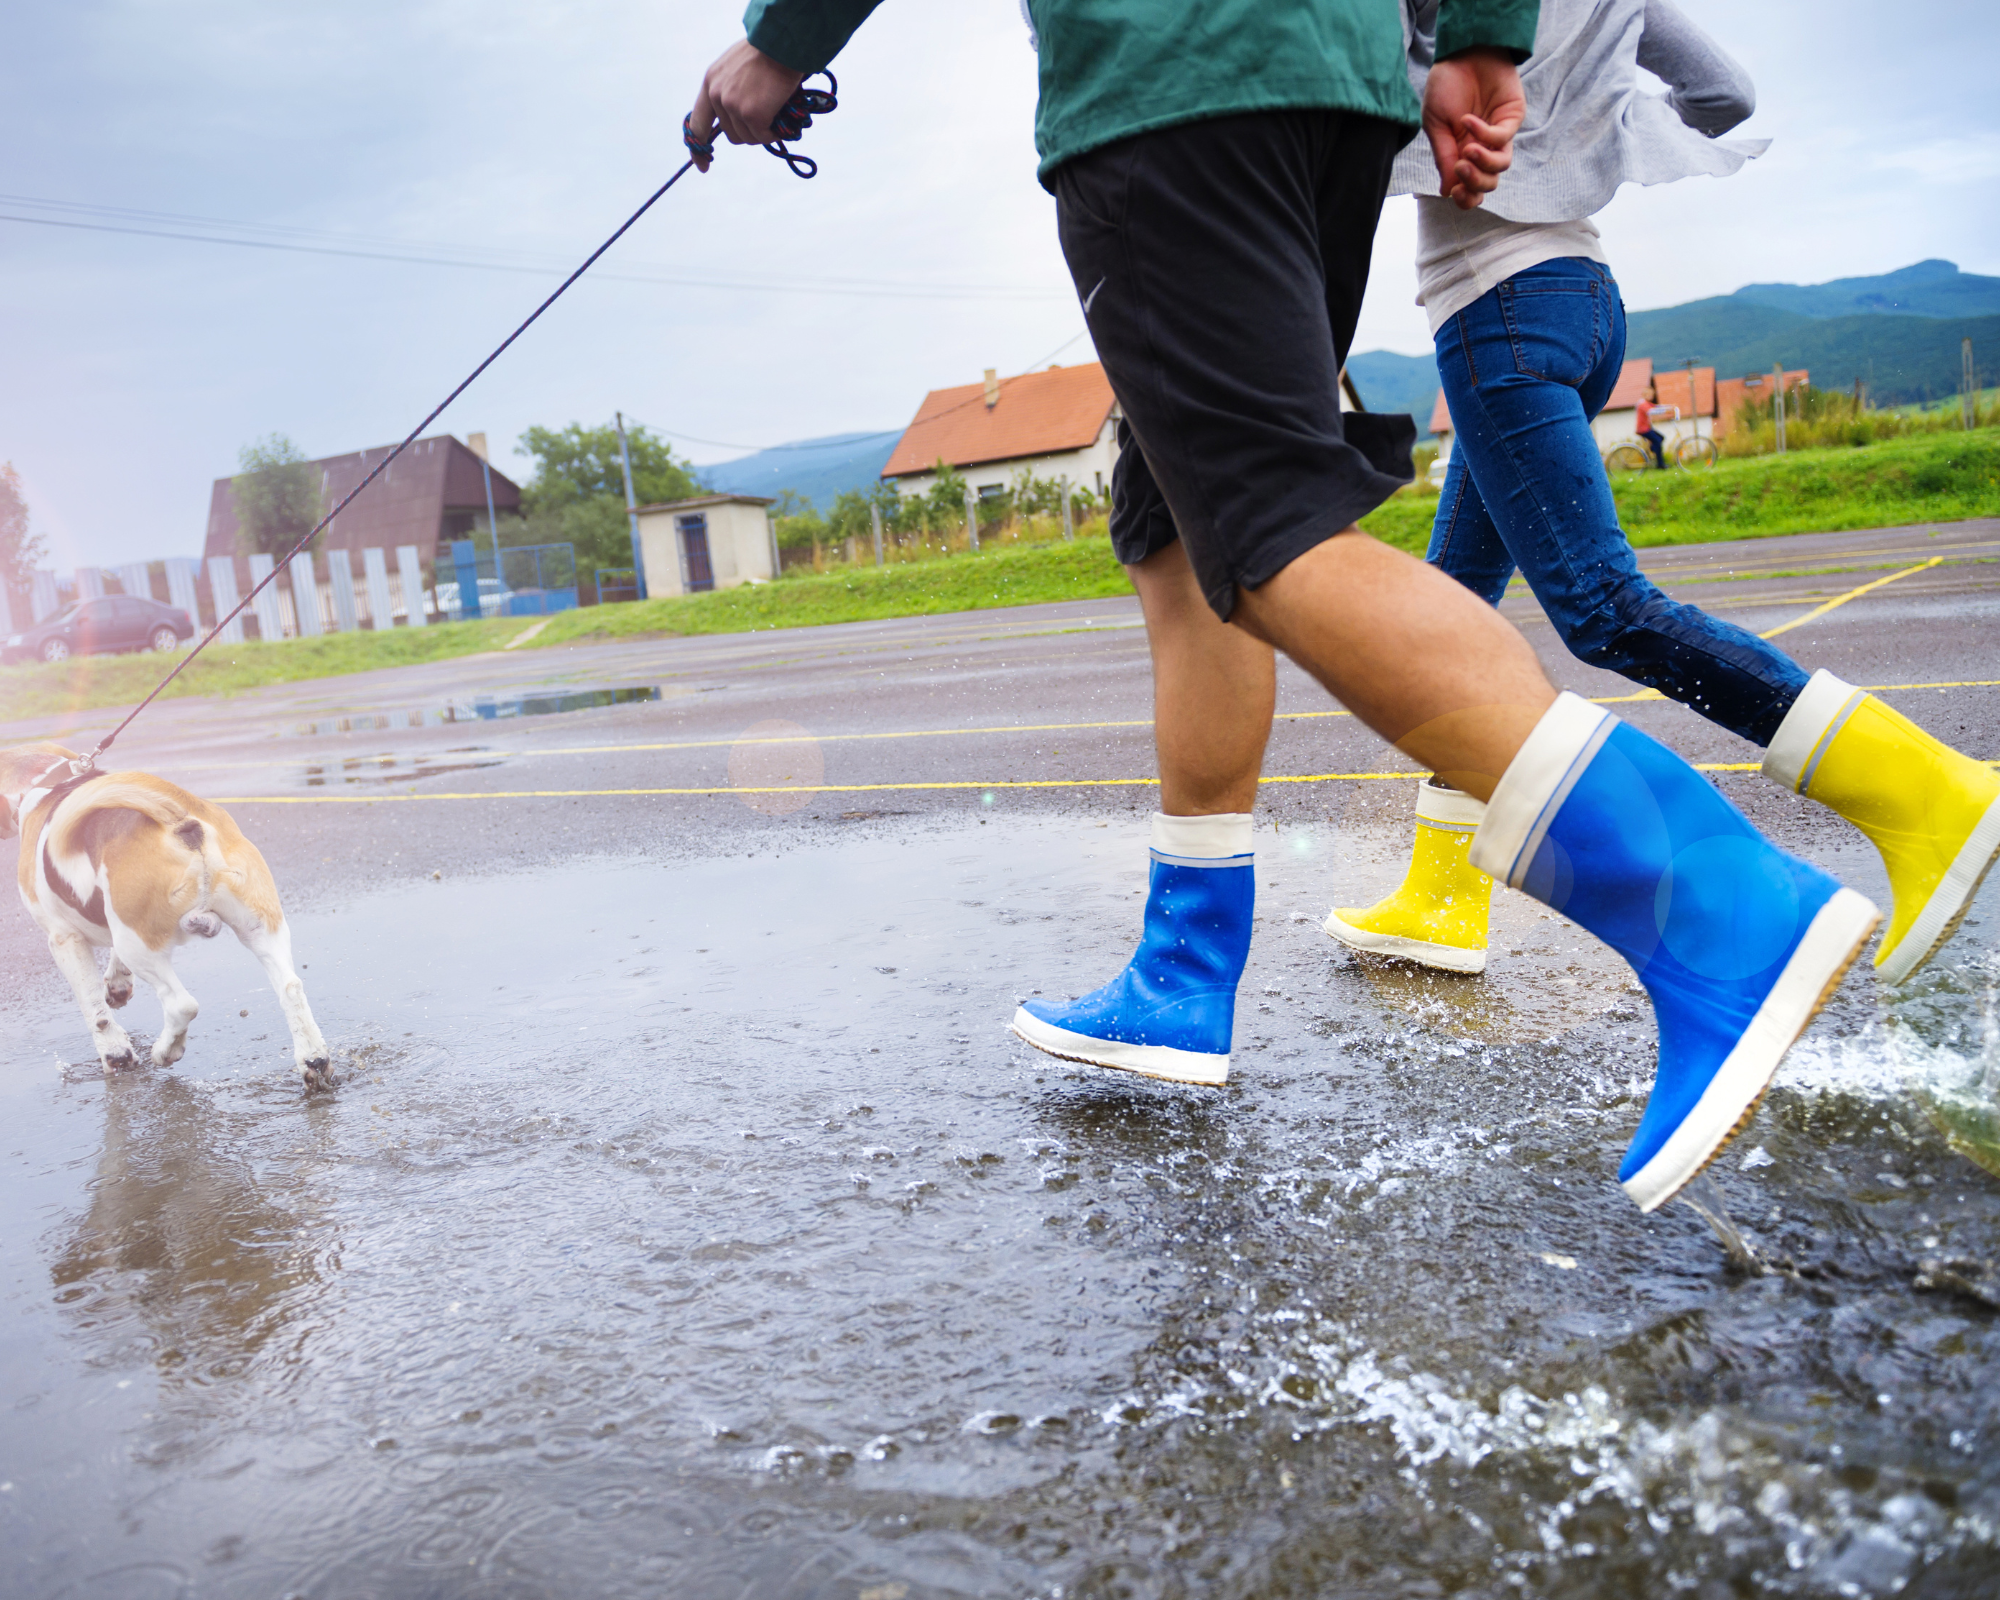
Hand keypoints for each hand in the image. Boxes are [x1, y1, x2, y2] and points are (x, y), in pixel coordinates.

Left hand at [687, 39, 804, 171]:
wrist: (782, 44)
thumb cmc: (765, 53)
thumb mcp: (735, 67)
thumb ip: (729, 89)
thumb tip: (738, 117)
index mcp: (710, 83)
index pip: (697, 123)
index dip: (699, 148)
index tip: (703, 165)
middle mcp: (717, 96)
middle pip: (731, 134)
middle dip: (749, 131)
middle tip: (767, 116)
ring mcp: (733, 106)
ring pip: (747, 138)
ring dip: (763, 131)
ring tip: (775, 109)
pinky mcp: (752, 115)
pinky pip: (763, 137)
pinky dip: (775, 132)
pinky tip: (781, 114)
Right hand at [1421, 48, 1525, 209]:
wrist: (1462, 53)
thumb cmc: (1446, 86)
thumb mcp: (1435, 125)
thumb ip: (1443, 157)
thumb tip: (1447, 191)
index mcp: (1461, 154)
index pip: (1470, 188)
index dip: (1465, 197)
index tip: (1453, 190)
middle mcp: (1482, 149)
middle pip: (1488, 184)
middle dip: (1475, 184)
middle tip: (1459, 169)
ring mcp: (1499, 135)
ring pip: (1501, 166)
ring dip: (1483, 164)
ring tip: (1466, 150)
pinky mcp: (1512, 118)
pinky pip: (1502, 138)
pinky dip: (1484, 134)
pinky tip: (1468, 121)